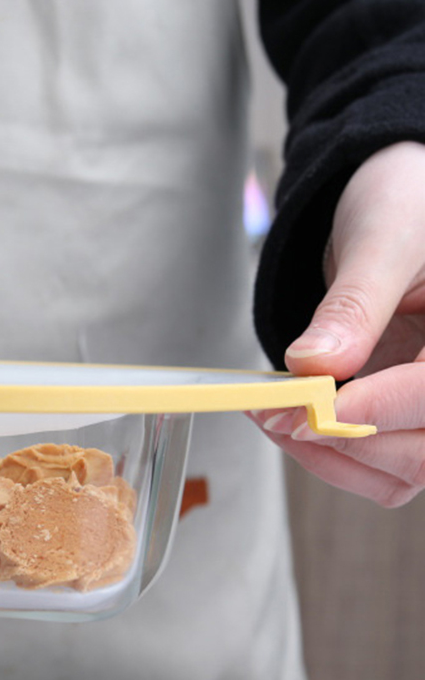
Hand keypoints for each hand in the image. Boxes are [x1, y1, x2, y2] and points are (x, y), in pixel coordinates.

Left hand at [249, 141, 424, 506]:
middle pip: (424, 452)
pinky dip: (328, 456)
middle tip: (274, 414)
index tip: (311, 411)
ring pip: (399, 473)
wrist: (396, 209)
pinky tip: (286, 422)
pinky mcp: (410, 422)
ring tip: (270, 415)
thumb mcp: (380, 239)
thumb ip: (352, 306)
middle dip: (345, 440)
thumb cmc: (404, 206)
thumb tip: (312, 365)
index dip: (379, 409)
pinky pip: (378, 468)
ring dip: (328, 457)